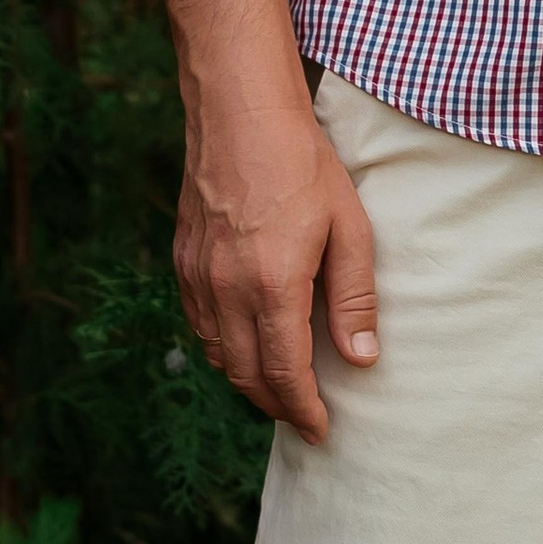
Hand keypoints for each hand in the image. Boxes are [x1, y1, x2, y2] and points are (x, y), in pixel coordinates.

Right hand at [175, 98, 377, 444]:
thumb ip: (354, 299)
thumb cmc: (304, 164)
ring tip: (279, 387)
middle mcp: (225, 291)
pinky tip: (245, 341)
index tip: (322, 430)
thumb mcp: (349, 228)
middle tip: (304, 417)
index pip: (284, 374)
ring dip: (246, 380)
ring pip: (216, 354)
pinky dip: (221, 347)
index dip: (303, 410)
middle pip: (245, 375)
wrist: (240, 113)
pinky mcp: (182, 260)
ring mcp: (197, 276)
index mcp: (272, 286)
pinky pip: (199, 323)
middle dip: (276, 406)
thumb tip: (361, 359)